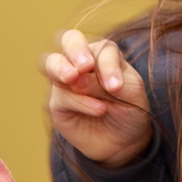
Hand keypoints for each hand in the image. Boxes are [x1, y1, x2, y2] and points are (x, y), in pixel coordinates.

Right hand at [43, 28, 152, 166]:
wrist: (125, 141)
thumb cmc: (130, 110)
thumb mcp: (130, 92)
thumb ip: (107, 79)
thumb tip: (76, 78)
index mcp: (102, 54)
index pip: (100, 48)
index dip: (107, 64)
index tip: (116, 87)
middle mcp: (80, 63)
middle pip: (68, 39)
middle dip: (75, 49)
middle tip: (84, 65)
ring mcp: (66, 82)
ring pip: (52, 62)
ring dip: (61, 68)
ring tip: (73, 78)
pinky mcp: (58, 104)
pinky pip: (61, 97)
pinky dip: (79, 101)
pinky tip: (98, 109)